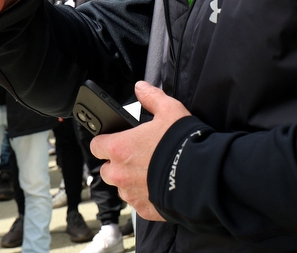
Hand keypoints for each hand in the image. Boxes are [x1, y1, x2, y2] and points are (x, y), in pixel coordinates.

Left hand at [89, 82, 190, 221]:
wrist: (201, 177)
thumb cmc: (182, 144)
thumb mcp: (169, 110)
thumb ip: (151, 98)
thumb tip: (141, 87)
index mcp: (119, 148)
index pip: (96, 145)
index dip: (104, 141)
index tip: (113, 140)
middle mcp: (120, 174)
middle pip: (106, 170)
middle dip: (117, 164)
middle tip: (136, 156)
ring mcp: (131, 194)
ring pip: (121, 187)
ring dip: (130, 181)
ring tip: (151, 172)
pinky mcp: (144, 209)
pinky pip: (138, 201)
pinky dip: (145, 195)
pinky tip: (159, 185)